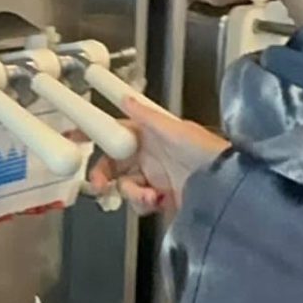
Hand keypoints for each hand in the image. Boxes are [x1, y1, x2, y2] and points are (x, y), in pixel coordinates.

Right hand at [89, 97, 229, 214]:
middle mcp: (151, 155)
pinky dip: (144, 204)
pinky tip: (158, 202)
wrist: (229, 187)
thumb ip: (147, 117)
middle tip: (100, 185)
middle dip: (105, 175)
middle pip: (114, 164)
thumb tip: (126, 98)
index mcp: (152, 134)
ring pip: (125, 185)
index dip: (96, 135)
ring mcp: (156, 178)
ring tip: (149, 196)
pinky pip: (139, 202)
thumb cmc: (210, 153)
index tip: (73, 137)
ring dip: (132, 193)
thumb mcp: (177, 131)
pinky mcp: (162, 198)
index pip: (116, 132)